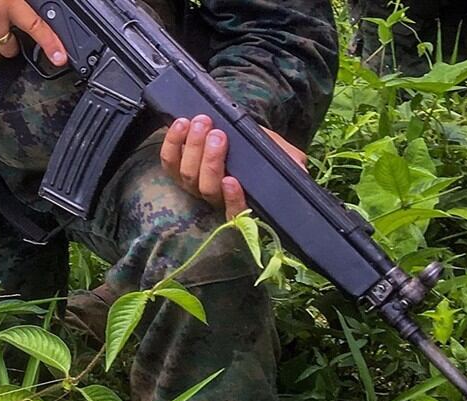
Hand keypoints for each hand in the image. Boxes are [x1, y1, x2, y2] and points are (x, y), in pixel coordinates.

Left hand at [160, 115, 307, 219]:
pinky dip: (173, 142)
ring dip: (193, 146)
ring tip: (203, 123)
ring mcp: (193, 183)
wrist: (240, 131)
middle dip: (211, 159)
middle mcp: (214, 196)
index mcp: (240, 199)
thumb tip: (298, 171)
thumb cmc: (262, 148)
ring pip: (187, 173)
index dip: (232, 200)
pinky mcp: (176, 168)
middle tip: (219, 134)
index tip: (232, 180)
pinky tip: (181, 125)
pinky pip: (168, 160)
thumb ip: (290, 164)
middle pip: (207, 187)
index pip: (234, 212)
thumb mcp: (282, 154)